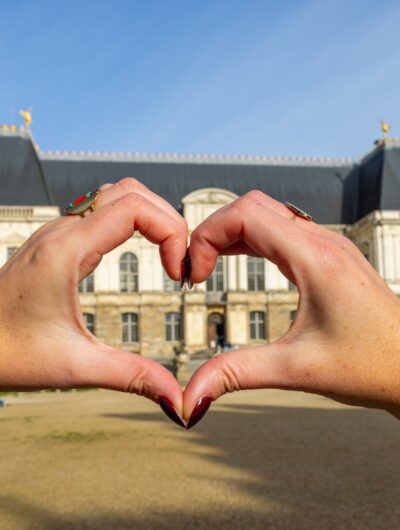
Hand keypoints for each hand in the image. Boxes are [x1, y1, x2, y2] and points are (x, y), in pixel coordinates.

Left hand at [0, 178, 185, 418]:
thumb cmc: (7, 353)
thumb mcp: (74, 367)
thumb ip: (132, 377)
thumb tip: (177, 398)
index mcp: (65, 250)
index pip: (134, 208)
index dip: (170, 232)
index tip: (177, 274)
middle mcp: (61, 232)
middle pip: (131, 192)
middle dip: (167, 220)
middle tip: (180, 263)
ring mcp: (58, 233)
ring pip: (117, 196)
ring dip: (150, 217)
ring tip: (167, 256)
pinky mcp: (58, 242)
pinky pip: (103, 212)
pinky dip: (133, 223)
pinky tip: (142, 255)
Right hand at [183, 191, 399, 424]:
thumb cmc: (370, 367)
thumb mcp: (296, 370)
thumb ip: (236, 375)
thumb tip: (189, 399)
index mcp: (315, 258)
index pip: (245, 214)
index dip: (207, 236)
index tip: (194, 276)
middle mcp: (323, 241)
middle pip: (252, 206)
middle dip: (214, 230)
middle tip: (195, 269)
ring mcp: (328, 244)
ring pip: (267, 213)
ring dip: (232, 233)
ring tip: (208, 266)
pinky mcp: (330, 255)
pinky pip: (282, 229)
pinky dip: (252, 238)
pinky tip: (240, 261)